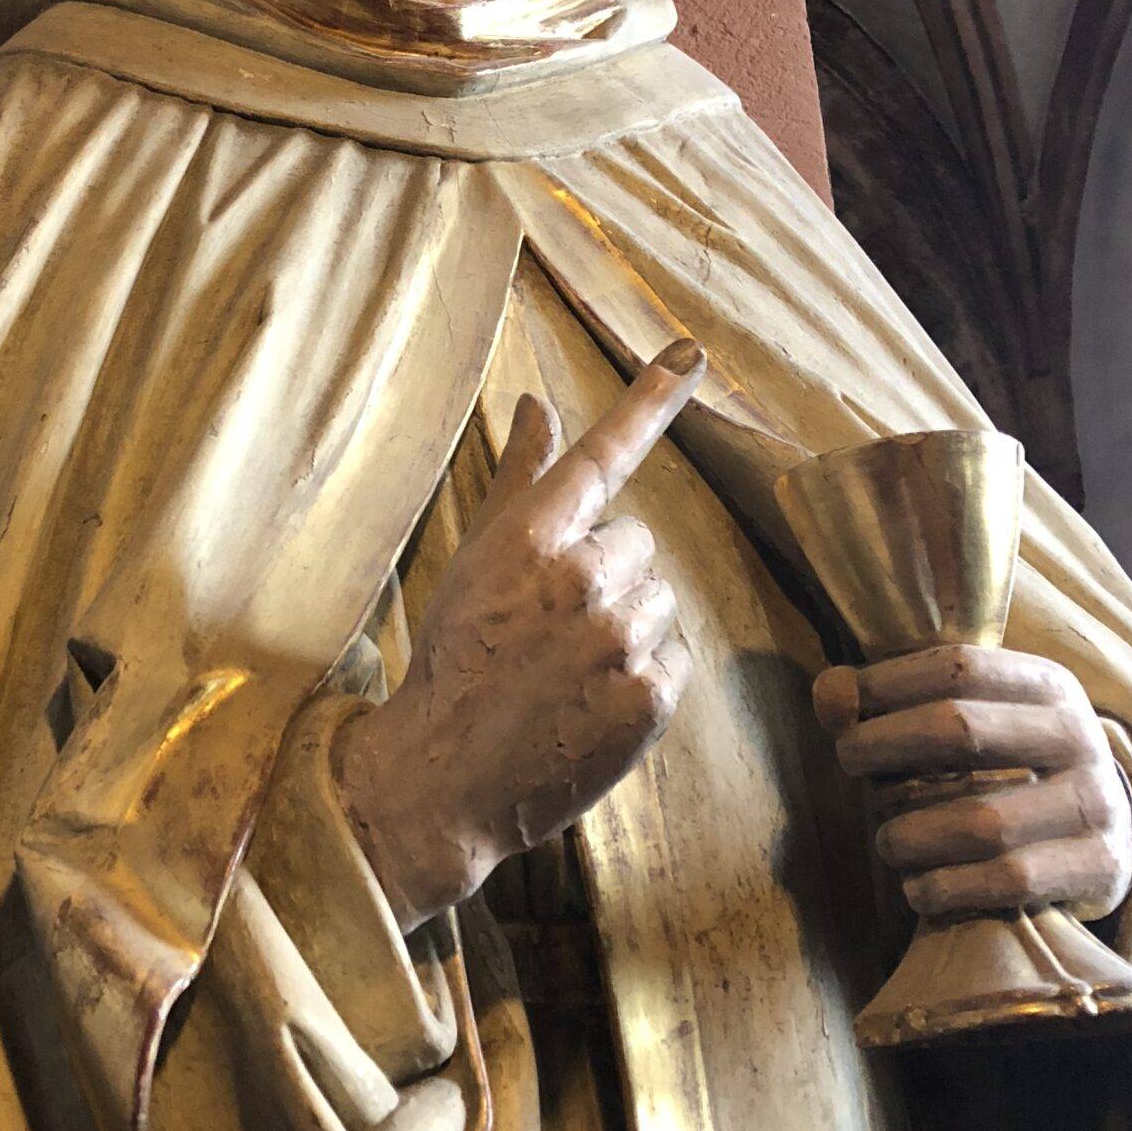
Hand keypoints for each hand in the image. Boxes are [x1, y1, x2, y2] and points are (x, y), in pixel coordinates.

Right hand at [334, 346, 701, 930]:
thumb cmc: (454, 661)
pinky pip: (675, 657)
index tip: (689, 353)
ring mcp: (617, 639)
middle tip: (550, 624)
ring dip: (627, 625)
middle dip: (604, 572)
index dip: (649, 399)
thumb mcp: (472, 562)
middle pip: (635, 541)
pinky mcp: (649, 699)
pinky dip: (645, 677)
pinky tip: (593, 700)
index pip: (599, 453)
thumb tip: (536, 403)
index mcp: (527, 539)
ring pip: (658, 600)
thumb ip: (516, 479)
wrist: (443, 777)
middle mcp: (578, 578)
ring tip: (567, 668)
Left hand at [812, 646, 1131, 921]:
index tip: (842, 714)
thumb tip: (830, 694)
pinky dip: (946, 888)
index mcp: (1048, 685)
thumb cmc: (1005, 766)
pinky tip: (918, 888)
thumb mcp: (963, 718)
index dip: (886, 686)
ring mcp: (1098, 803)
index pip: (957, 667)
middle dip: (883, 746)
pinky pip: (1008, 881)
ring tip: (887, 842)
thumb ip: (888, 699)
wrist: (1101, 835)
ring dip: (909, 835)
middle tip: (847, 763)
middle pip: (961, 731)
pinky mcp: (1103, 866)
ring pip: (981, 821)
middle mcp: (1081, 735)